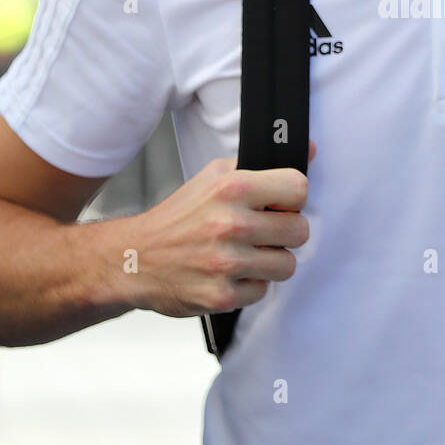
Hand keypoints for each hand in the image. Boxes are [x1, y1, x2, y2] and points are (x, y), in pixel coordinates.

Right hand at [123, 139, 316, 318]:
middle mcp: (230, 224)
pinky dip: (249, 285)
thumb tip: (309, 149)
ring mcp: (226, 262)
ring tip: (247, 254)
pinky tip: (230, 274)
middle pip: (300, 231)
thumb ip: (260, 164)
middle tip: (263, 233)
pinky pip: (262, 291)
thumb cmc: (178, 217)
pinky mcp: (222, 295)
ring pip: (287, 265)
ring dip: (270, 262)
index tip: (280, 205)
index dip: (293, 198)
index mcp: (230, 188)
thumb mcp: (213, 176)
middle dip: (284, 233)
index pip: (298, 188)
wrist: (134, 258)